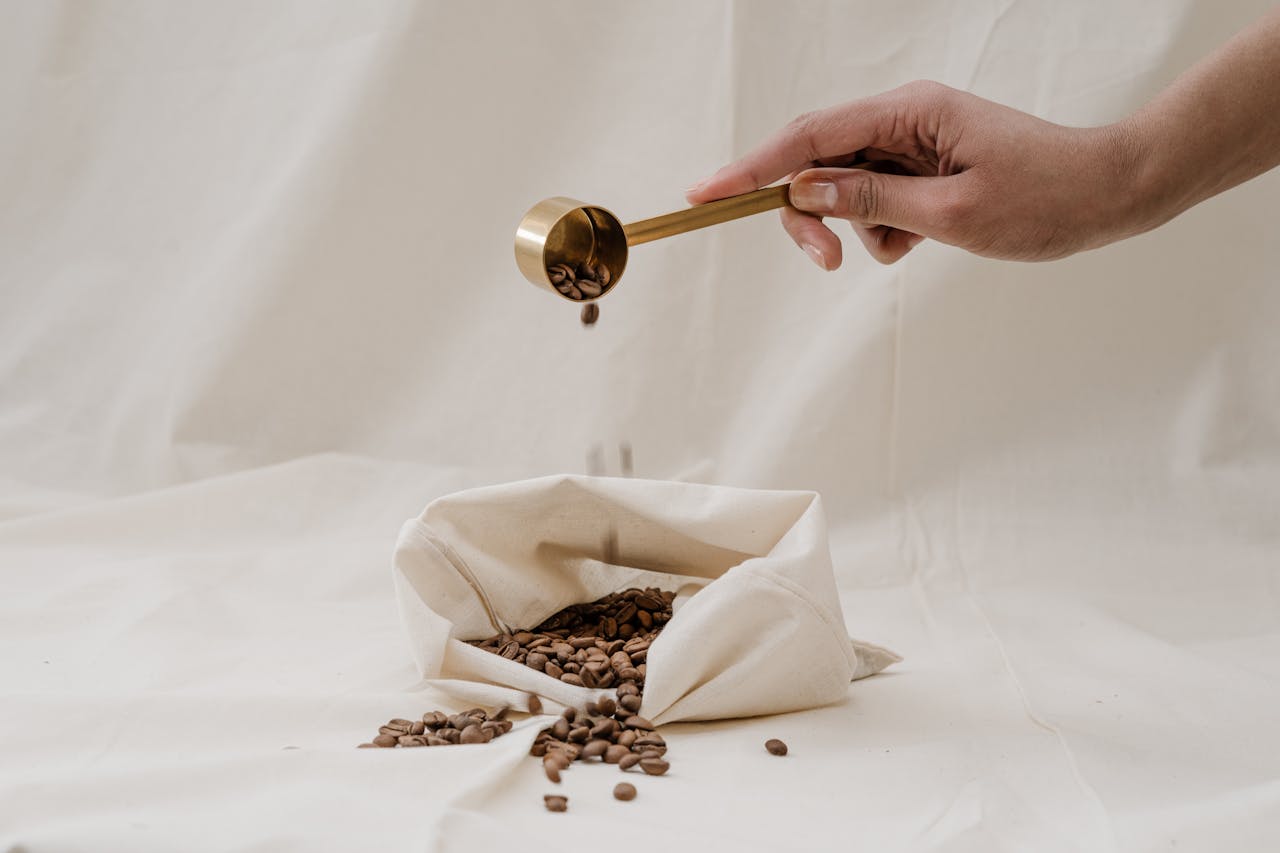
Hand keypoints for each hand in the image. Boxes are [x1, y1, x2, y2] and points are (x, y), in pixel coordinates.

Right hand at [685, 81, 1141, 266]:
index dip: (751, 168)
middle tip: (827, 264)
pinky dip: (884, 230)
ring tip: (908, 245)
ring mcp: (912, 144)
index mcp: (908, 112)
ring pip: (844, 188)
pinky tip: (922, 239)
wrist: (1108, 197)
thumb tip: (803, 194)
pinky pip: (875, 202)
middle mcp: (903, 119)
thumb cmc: (1043, 198)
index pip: (809, 138)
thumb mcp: (951, 211)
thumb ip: (871, 201)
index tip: (703, 193)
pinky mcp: (922, 170)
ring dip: (859, 228)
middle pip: (817, 162)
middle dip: (810, 214)